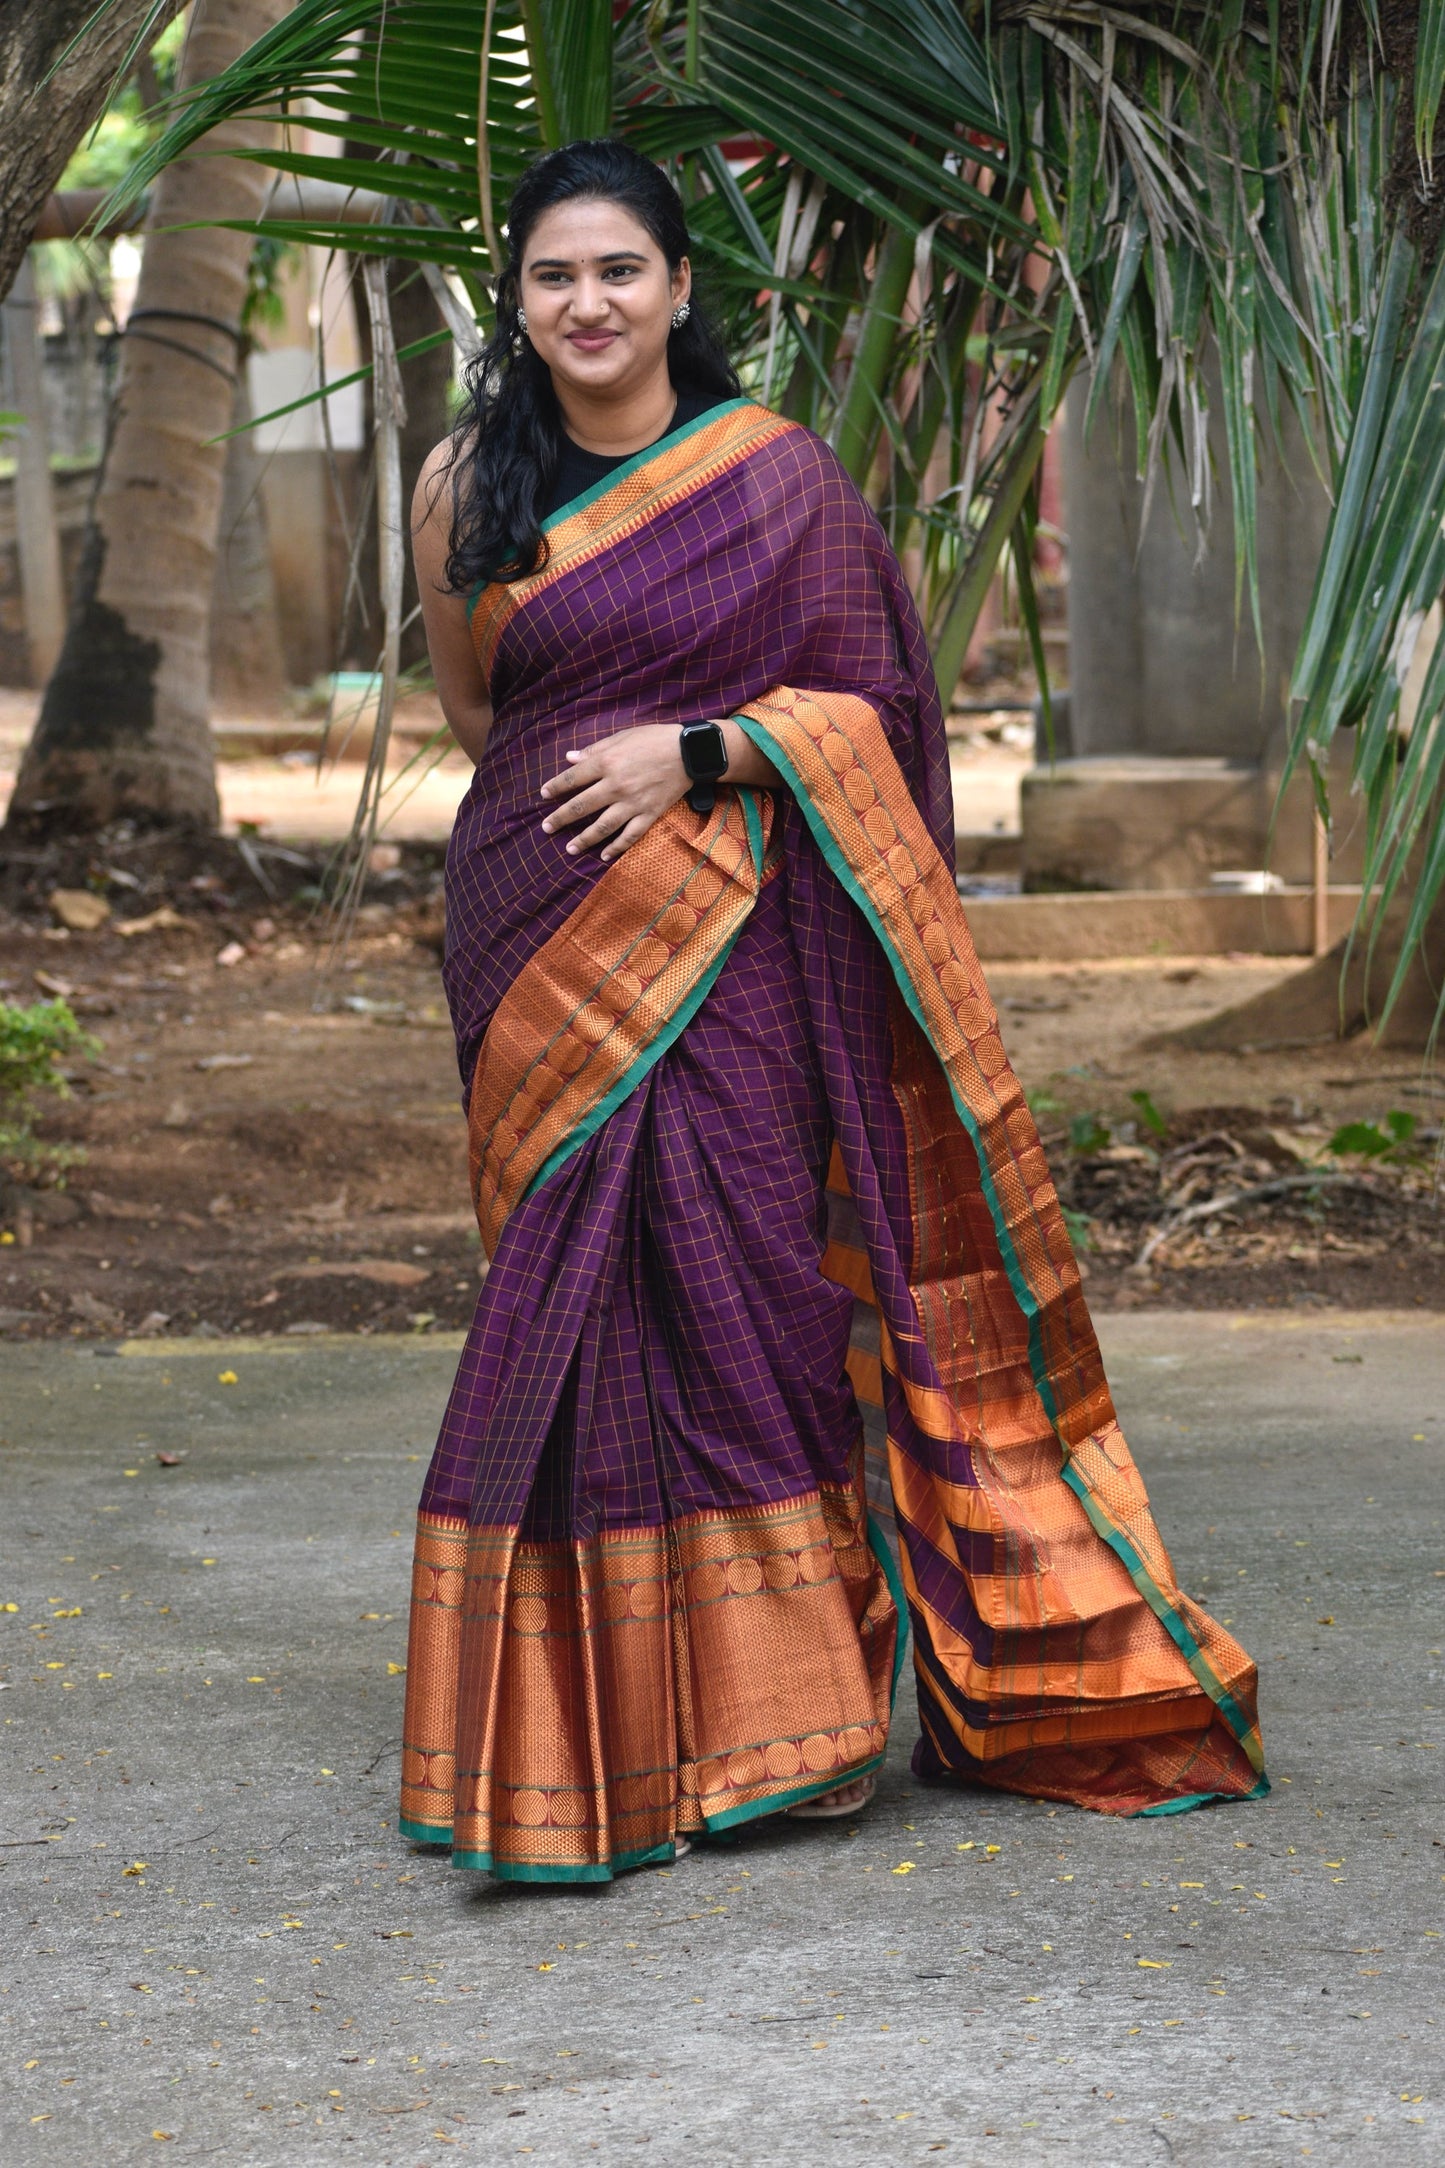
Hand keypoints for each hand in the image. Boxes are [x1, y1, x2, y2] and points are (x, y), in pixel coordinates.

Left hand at [539, 723, 692, 861]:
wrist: (689, 752)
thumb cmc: (654, 739)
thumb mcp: (622, 737)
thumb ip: (594, 750)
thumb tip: (569, 758)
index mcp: (606, 763)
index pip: (572, 778)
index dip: (555, 787)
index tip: (543, 795)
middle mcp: (615, 786)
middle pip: (581, 806)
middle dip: (560, 818)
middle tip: (546, 828)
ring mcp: (632, 803)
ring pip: (602, 827)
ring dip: (583, 840)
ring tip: (569, 850)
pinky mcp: (649, 814)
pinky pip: (629, 835)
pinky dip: (616, 847)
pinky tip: (604, 856)